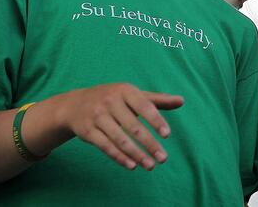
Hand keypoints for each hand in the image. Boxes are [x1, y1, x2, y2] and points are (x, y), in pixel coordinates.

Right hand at [57, 83, 183, 170]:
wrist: (74, 104)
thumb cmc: (112, 99)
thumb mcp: (132, 95)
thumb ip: (157, 100)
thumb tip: (182, 101)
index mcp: (124, 91)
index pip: (144, 106)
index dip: (156, 121)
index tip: (167, 135)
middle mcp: (109, 102)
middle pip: (133, 127)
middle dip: (149, 144)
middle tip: (163, 158)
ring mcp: (97, 117)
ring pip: (120, 139)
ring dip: (137, 154)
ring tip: (151, 166)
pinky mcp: (88, 132)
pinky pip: (106, 146)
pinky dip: (119, 157)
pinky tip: (132, 166)